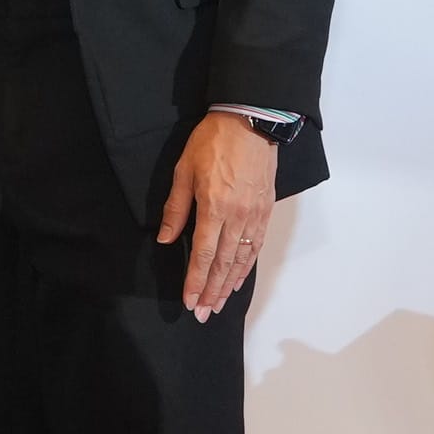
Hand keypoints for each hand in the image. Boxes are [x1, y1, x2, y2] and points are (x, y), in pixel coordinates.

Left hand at [154, 111, 281, 320]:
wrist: (251, 120)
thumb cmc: (213, 142)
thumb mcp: (184, 170)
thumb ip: (176, 208)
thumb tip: (168, 239)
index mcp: (214, 207)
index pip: (204, 255)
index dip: (196, 281)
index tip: (189, 301)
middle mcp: (237, 217)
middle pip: (224, 264)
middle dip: (212, 291)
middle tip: (203, 314)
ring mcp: (254, 215)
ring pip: (242, 259)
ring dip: (230, 285)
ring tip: (220, 304)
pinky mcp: (265, 210)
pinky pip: (256, 245)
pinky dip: (247, 266)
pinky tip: (239, 278)